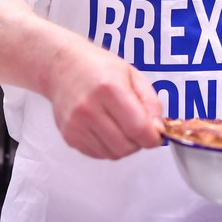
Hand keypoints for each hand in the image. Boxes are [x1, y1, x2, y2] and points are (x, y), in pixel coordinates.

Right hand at [44, 35, 163, 159]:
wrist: (62, 66)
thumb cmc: (97, 66)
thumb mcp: (132, 74)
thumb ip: (151, 102)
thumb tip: (158, 129)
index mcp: (109, 88)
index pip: (138, 128)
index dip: (153, 137)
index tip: (156, 135)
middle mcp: (89, 108)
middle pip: (126, 146)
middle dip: (139, 142)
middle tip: (139, 128)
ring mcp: (76, 124)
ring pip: (113, 154)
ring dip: (124, 146)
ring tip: (121, 126)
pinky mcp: (69, 136)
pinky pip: (98, 155)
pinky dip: (108, 147)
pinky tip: (107, 129)